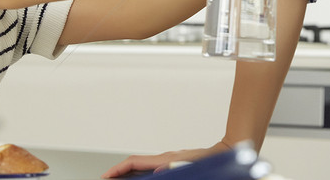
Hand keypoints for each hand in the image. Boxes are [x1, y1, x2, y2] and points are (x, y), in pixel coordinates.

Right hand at [102, 143, 228, 177]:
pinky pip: (152, 169)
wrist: (224, 152)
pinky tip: (142, 179)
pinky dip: (141, 174)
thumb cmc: (211, 160)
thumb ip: (174, 166)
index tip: (105, 176)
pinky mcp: (175, 164)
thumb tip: (159, 169)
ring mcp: (169, 160)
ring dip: (129, 174)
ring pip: (143, 167)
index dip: (117, 169)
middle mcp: (165, 158)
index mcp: (164, 158)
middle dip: (118, 172)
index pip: (134, 162)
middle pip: (135, 164)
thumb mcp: (191, 164)